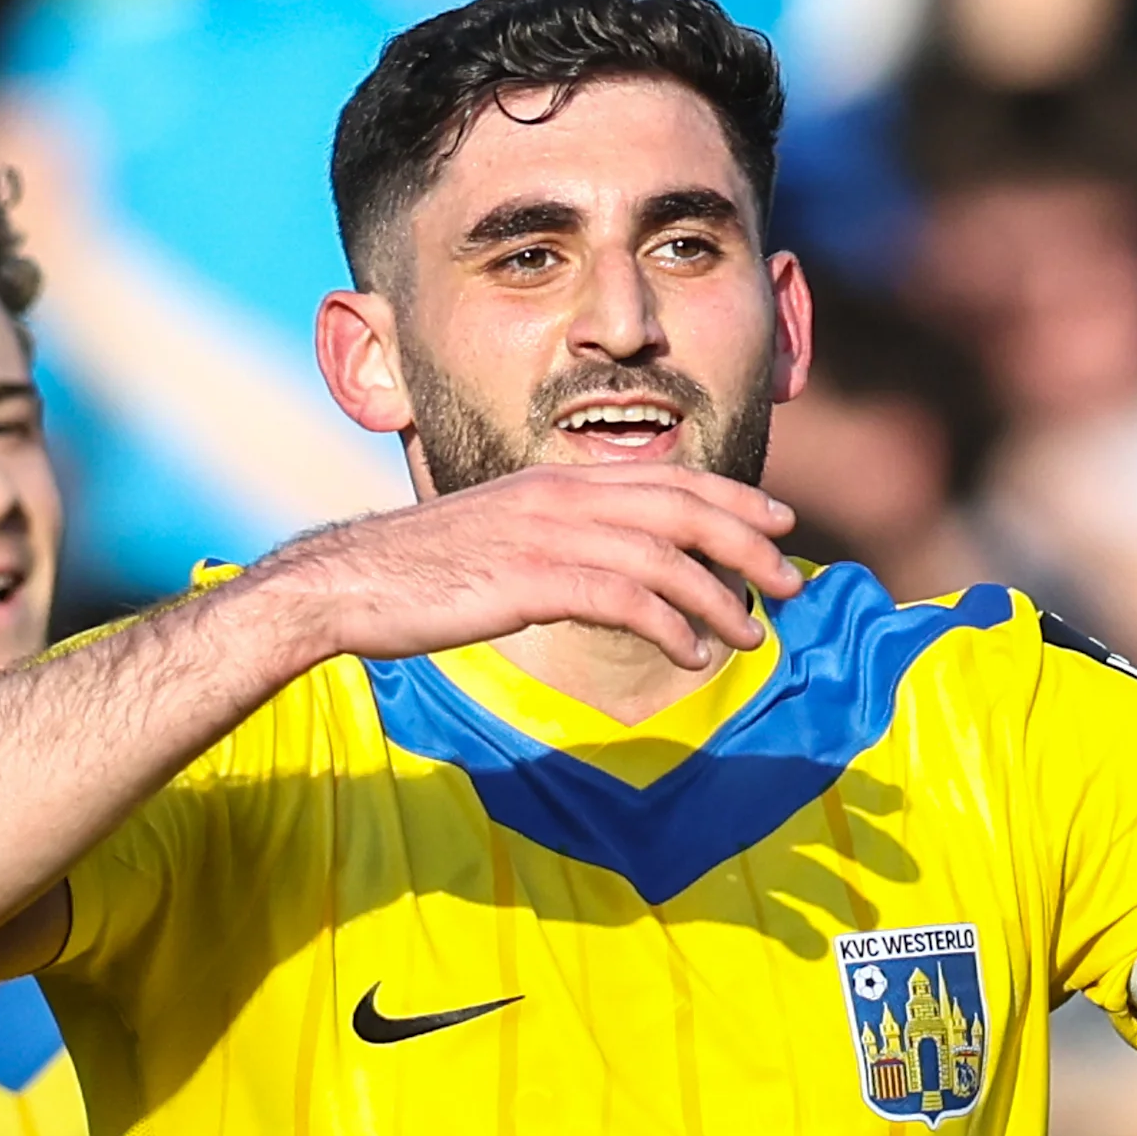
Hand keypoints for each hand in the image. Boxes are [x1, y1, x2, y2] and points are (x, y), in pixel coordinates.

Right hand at [278, 465, 800, 668]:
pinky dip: (672, 628)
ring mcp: (546, 534)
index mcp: (556, 480)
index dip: (733, 500)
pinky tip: (692, 657)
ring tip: (753, 635)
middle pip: (681, 508)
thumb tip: (610, 573)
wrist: (346, 583)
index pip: (667, 479)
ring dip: (720, 598)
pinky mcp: (530, 579)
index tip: (779, 523)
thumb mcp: (500, 538)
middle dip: (747, 545)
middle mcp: (561, 495)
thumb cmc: (418, 572)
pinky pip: (625, 599)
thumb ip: (559, 541)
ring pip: (664, 556)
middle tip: (791, 582)